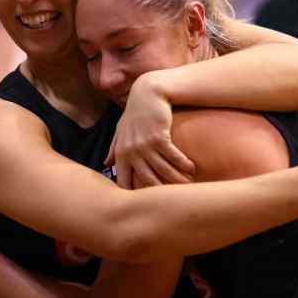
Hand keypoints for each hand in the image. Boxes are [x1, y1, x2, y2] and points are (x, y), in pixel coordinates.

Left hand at [107, 72, 195, 188]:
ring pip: (163, 170)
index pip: (125, 181)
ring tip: (188, 185)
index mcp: (122, 153)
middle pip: (148, 180)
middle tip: (175, 198)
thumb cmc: (134, 113)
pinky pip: (173, 156)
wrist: (147, 93)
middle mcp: (132, 152)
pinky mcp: (159, 137)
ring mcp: (145, 145)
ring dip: (178, 179)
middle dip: (162, 191)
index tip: (146, 205)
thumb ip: (115, 148)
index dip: (134, 195)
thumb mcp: (121, 131)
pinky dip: (183, 164)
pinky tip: (192, 168)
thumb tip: (105, 164)